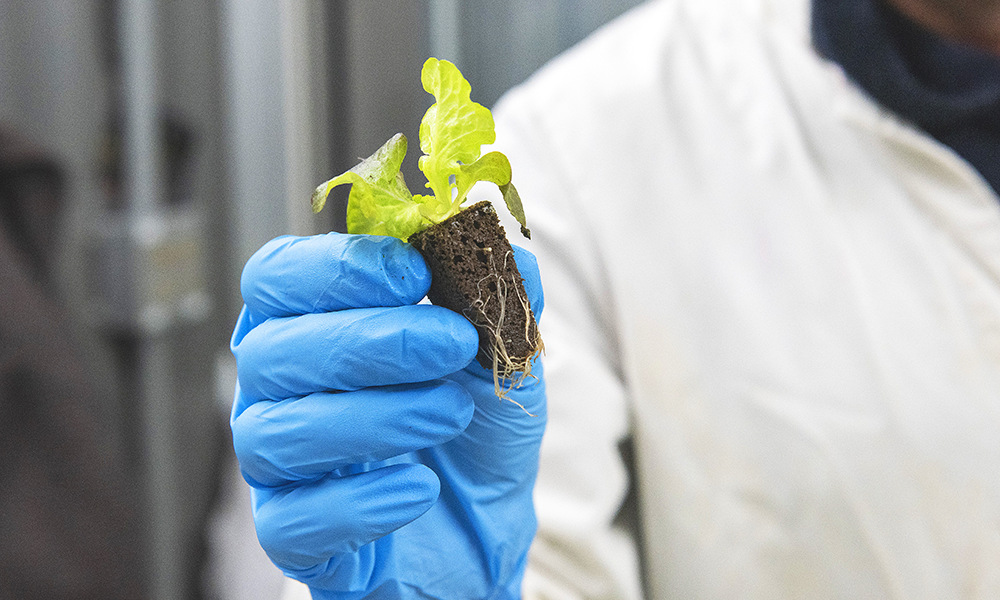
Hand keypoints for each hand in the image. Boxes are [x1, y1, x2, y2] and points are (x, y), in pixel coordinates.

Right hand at [230, 232, 544, 598]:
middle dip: (370, 340)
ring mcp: (277, 463)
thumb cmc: (471, 424)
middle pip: (274, 349)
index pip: (278, 277)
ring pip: (277, 432)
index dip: (339, 268)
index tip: (416, 274)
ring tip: (451, 413)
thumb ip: (502, 304)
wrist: (483, 519)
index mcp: (308, 323)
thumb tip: (520, 263)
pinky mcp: (292, 533)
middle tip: (453, 343)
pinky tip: (421, 487)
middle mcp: (276, 388)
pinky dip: (360, 503)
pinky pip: (293, 520)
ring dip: (375, 417)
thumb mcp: (500, 355)